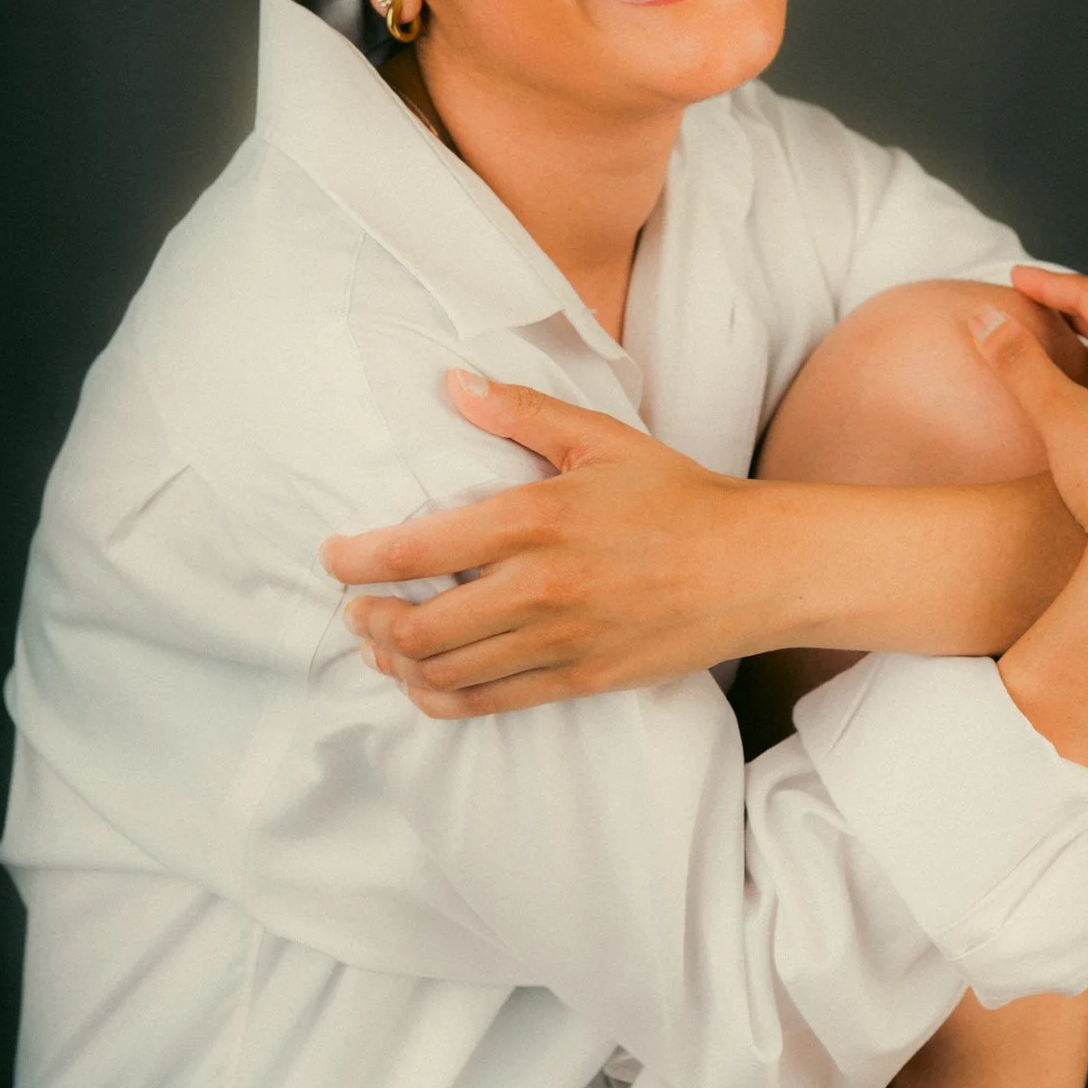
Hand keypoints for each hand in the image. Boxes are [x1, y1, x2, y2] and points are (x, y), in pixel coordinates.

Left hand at [323, 370, 798, 716]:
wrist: (755, 567)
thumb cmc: (678, 496)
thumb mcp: (600, 438)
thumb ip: (520, 412)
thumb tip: (453, 383)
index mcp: (535, 518)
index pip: (415, 550)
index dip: (356, 561)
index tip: (333, 558)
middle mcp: (539, 588)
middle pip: (418, 627)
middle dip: (369, 621)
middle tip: (354, 608)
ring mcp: (560, 642)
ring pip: (445, 674)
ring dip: (398, 663)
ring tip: (382, 644)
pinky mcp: (580, 680)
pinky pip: (489, 703)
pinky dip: (442, 698)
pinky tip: (426, 683)